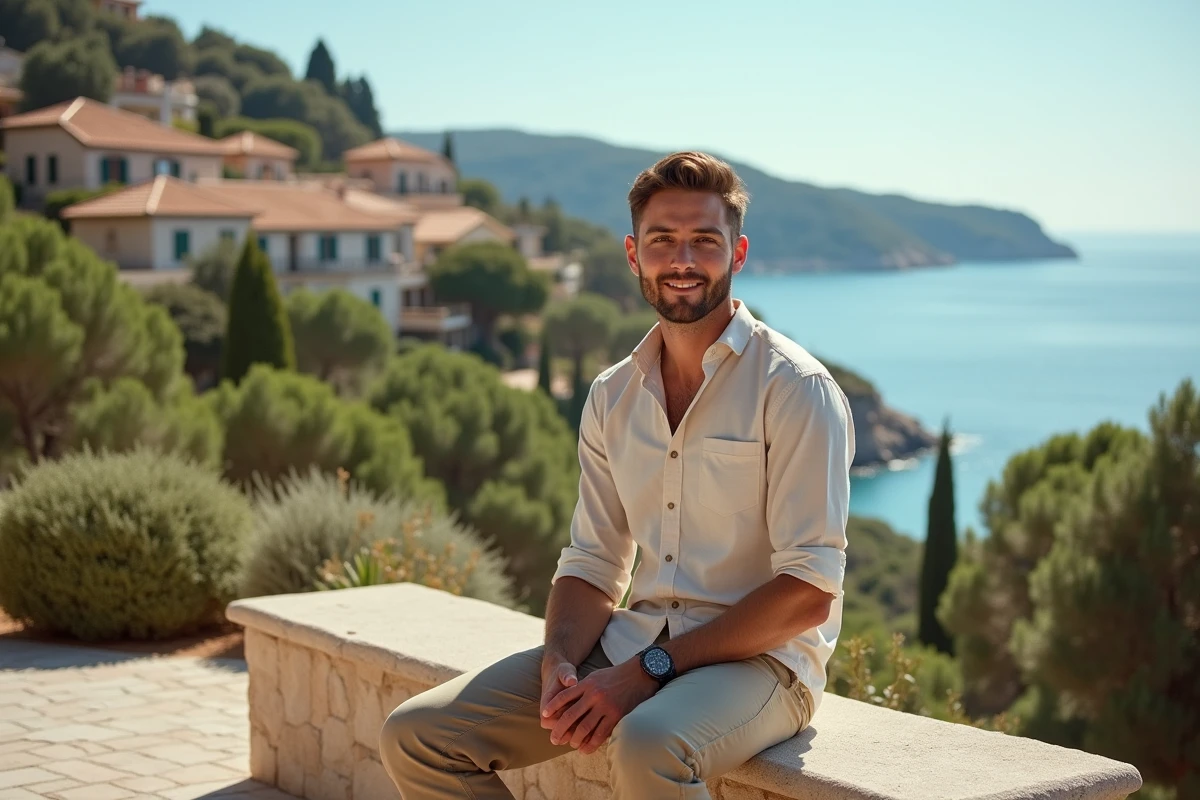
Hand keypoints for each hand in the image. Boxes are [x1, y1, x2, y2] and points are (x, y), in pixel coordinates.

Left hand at [541, 659, 657, 754]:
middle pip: (571, 715)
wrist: (639, 673)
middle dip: (560, 729)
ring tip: (570, 744)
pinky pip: (601, 733)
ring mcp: (605, 705)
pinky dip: (591, 743)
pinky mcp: (616, 715)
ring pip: (584, 727)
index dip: (553, 707)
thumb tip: (569, 697)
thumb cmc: (616, 675)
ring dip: (575, 739)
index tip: (544, 716)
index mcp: (587, 684)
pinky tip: (585, 749)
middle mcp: (594, 694)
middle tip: (553, 739)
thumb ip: (583, 687)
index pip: (564, 696)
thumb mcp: (596, 676)